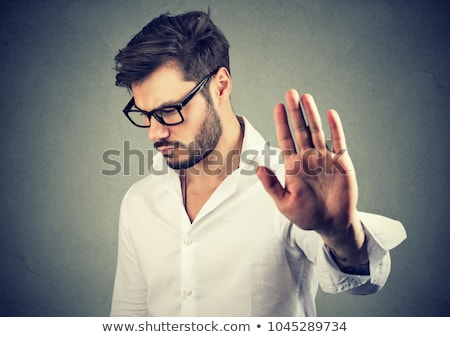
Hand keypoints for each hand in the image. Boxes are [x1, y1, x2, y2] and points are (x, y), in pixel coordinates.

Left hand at [257, 89, 365, 261]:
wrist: (331, 223)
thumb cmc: (306, 215)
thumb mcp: (284, 203)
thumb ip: (271, 185)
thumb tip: (256, 168)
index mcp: (293, 165)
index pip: (286, 139)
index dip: (281, 123)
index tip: (277, 106)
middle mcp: (308, 157)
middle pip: (300, 130)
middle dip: (295, 112)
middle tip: (291, 93)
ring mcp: (324, 158)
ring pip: (317, 131)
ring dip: (312, 115)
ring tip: (306, 97)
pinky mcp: (341, 162)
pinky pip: (338, 141)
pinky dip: (335, 128)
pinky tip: (330, 114)